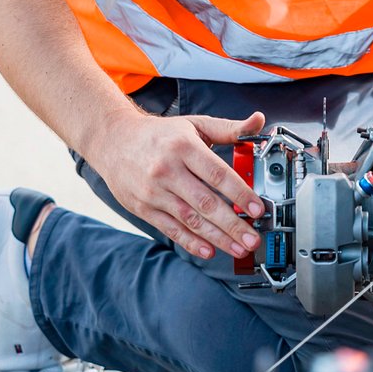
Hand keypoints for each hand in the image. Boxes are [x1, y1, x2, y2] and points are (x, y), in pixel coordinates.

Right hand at [84, 110, 265, 259]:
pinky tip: (209, 250)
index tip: (258, 209)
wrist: (113, 141)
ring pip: (190, 220)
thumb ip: (229, 128)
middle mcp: (167, 170)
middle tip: (253, 239)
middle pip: (206, 202)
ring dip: (217, 237)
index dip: (240, 194)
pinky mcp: (143, 208)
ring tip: (238, 248)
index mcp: (184, 147)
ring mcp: (153, 192)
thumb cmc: (160, 134)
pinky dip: (191, 242)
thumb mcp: (195, 124)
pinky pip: (170, 228)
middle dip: (233, 224)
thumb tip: (259, 121)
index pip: (217, 174)